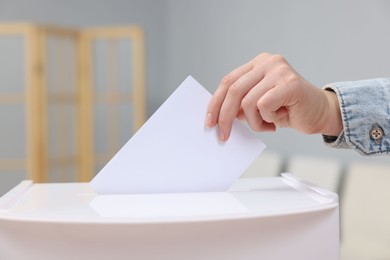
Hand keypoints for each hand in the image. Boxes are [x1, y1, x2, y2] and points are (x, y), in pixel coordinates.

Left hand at [204, 52, 341, 141]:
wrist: (321, 113)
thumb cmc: (288, 110)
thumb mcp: (258, 106)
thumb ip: (240, 104)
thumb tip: (218, 115)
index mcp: (257, 64)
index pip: (228, 81)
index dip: (215, 103)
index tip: (209, 121)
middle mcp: (267, 62)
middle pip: (233, 90)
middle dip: (224, 117)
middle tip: (223, 136)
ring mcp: (279, 70)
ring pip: (248, 102)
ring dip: (254, 122)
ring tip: (267, 125)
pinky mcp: (289, 83)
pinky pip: (263, 106)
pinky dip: (267, 120)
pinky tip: (280, 119)